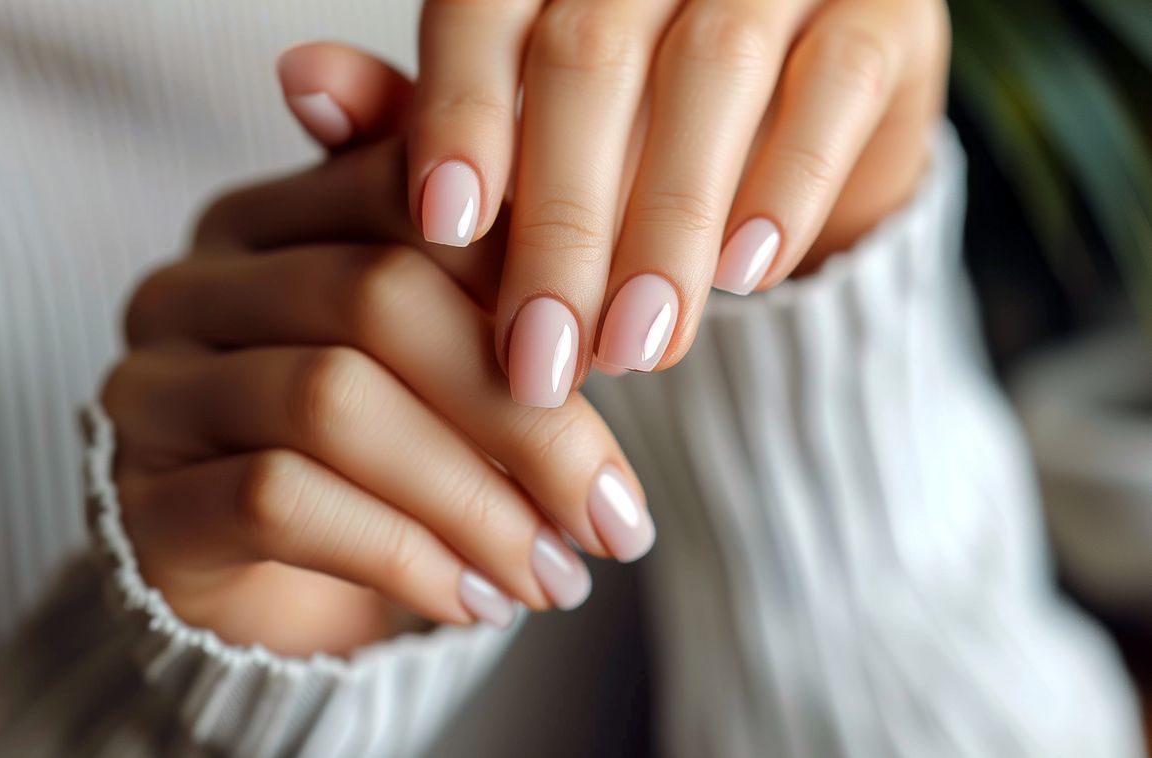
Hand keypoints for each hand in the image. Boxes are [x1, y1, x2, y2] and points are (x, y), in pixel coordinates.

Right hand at [103, 126, 653, 656]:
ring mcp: (156, 390)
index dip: (522, 270)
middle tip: (614, 513)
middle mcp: (194, 285)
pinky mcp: (148, 501)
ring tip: (557, 573)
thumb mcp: (435, 365)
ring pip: (333, 403)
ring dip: (473, 501)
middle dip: (521, 414)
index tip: (621, 365)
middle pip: (377, 298)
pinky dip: (403, 555)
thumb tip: (619, 301)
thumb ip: (491, 297)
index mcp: (268, 219)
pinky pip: (282, 502)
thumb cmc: (371, 458)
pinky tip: (475, 601)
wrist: (264, 591)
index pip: (404, 192)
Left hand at [409, 0, 948, 404]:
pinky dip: (784, 187)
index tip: (443, 228)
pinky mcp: (880, 14)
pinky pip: (832, 89)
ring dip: (667, 226)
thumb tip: (298, 78)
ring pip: (710, 72)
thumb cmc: (624, 134)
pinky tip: (743, 276)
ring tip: (634, 349)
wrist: (793, 135)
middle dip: (562, 219)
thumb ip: (424, 112)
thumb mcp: (518, 130)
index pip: (488, 6)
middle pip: (591, 51)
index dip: (460, 111)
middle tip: (543, 356)